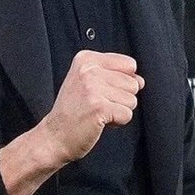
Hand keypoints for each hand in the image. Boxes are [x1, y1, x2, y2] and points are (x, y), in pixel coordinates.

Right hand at [38, 50, 144, 164]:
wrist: (54, 136)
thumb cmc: (73, 110)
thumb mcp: (88, 81)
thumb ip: (115, 75)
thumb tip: (140, 80)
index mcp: (87, 58)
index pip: (129, 64)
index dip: (122, 81)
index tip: (102, 90)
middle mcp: (89, 69)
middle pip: (132, 82)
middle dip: (121, 98)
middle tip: (98, 104)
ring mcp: (93, 87)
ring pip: (132, 99)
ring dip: (119, 110)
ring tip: (98, 112)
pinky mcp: (99, 107)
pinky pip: (127, 114)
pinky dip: (118, 122)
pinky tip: (100, 121)